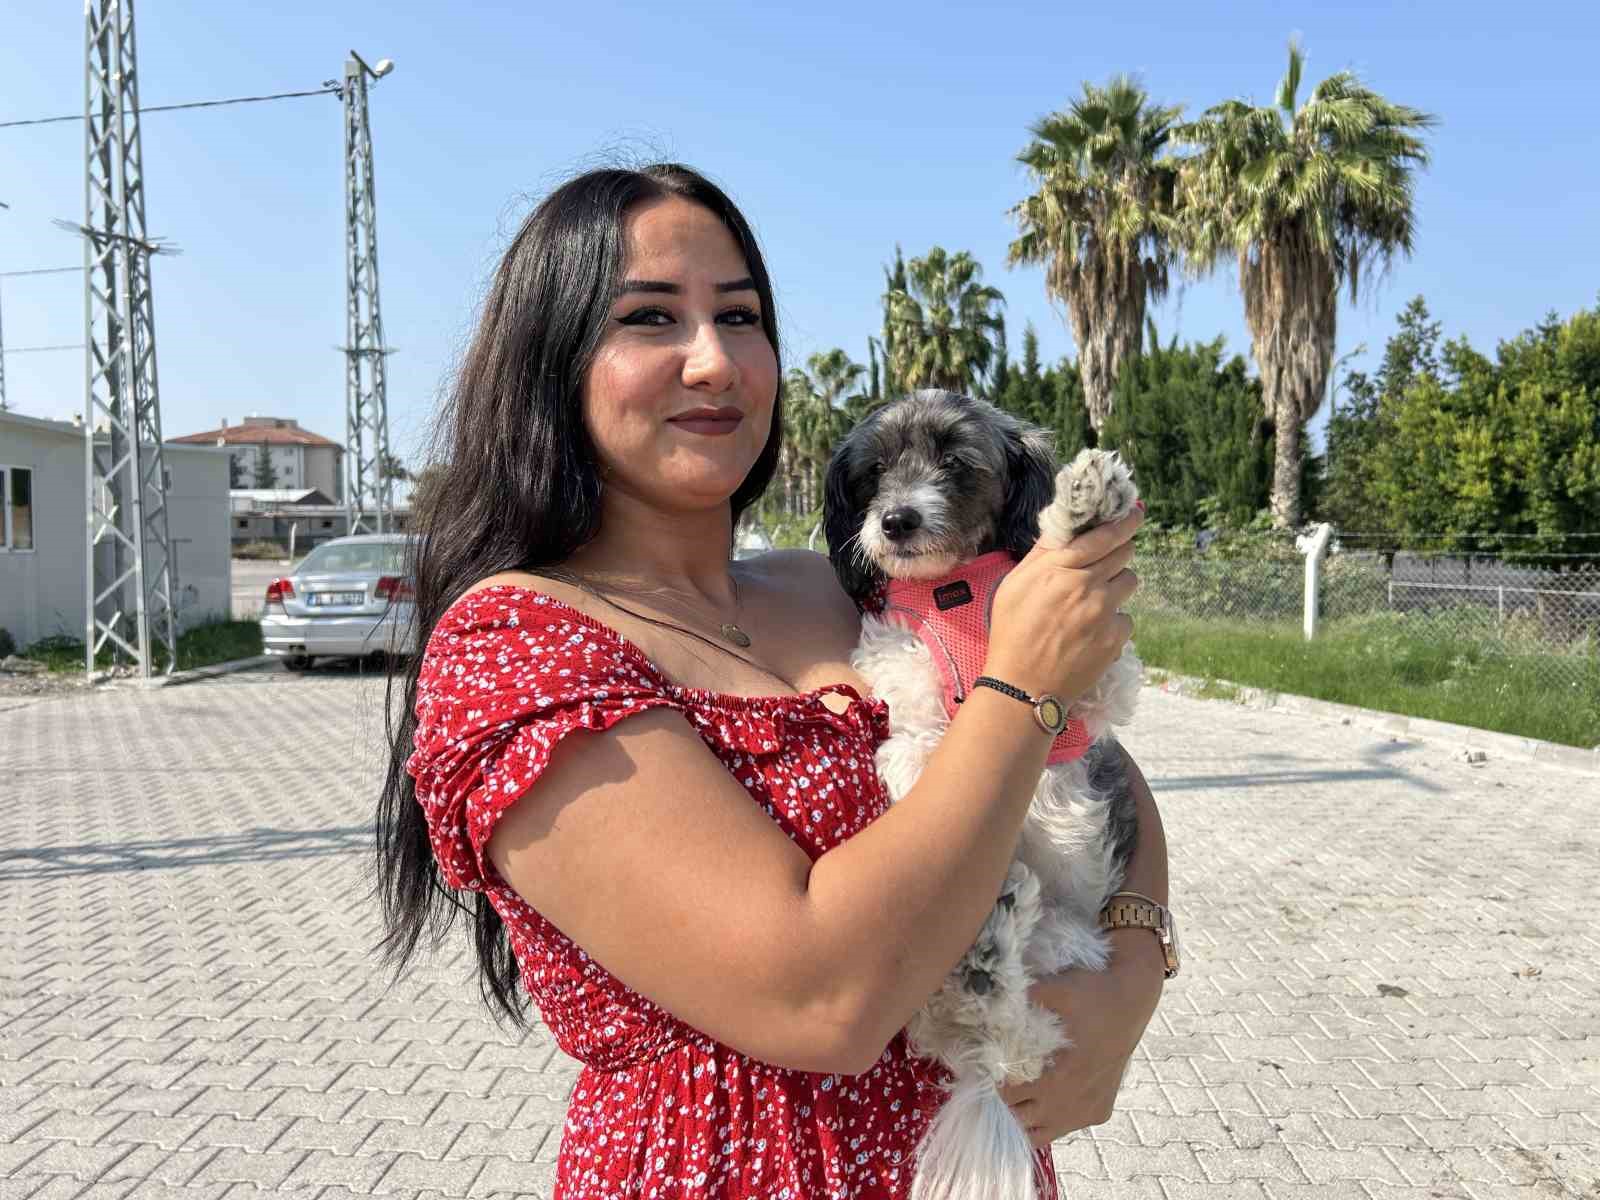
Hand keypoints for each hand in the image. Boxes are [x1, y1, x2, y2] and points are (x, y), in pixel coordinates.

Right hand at [984, 502, 1142, 703]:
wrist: (1022, 686)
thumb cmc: (1012, 633)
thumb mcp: (1014, 585)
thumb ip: (1042, 554)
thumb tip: (1066, 528)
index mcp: (1059, 568)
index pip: (1103, 535)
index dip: (1124, 522)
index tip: (1135, 513)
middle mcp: (1085, 585)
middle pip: (1123, 554)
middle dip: (1118, 553)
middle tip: (1104, 564)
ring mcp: (1103, 612)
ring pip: (1129, 582)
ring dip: (1116, 586)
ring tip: (1093, 603)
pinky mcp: (1115, 637)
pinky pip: (1126, 617)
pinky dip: (1114, 621)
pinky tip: (1092, 632)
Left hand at [997, 929, 1164, 1147]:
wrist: (1133, 999)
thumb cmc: (1092, 993)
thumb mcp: (1056, 989)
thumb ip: (1023, 996)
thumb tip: (987, 992)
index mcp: (1062, 1078)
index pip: (1010, 1098)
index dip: (988, 1087)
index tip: (975, 1074)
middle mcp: (1075, 1103)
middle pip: (1021, 1122)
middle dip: (999, 1108)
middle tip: (982, 1090)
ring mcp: (1088, 1112)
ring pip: (1042, 1134)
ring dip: (1022, 1122)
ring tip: (1006, 1102)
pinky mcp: (1099, 1113)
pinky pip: (1064, 1129)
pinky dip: (1046, 1122)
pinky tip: (1034, 1104)